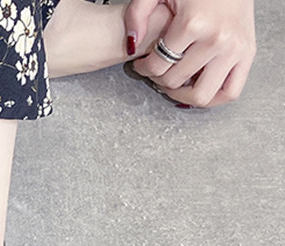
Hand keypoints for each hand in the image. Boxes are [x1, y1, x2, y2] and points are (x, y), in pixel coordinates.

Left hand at [126, 0, 255, 106]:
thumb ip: (138, 13)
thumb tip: (131, 45)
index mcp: (193, 23)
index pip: (157, 66)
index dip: (143, 69)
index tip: (141, 64)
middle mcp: (217, 39)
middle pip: (176, 81)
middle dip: (160, 80)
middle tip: (157, 72)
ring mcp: (235, 48)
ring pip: (202, 95)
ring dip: (183, 94)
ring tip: (175, 82)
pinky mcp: (249, 52)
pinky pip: (230, 92)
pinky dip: (212, 98)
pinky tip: (197, 87)